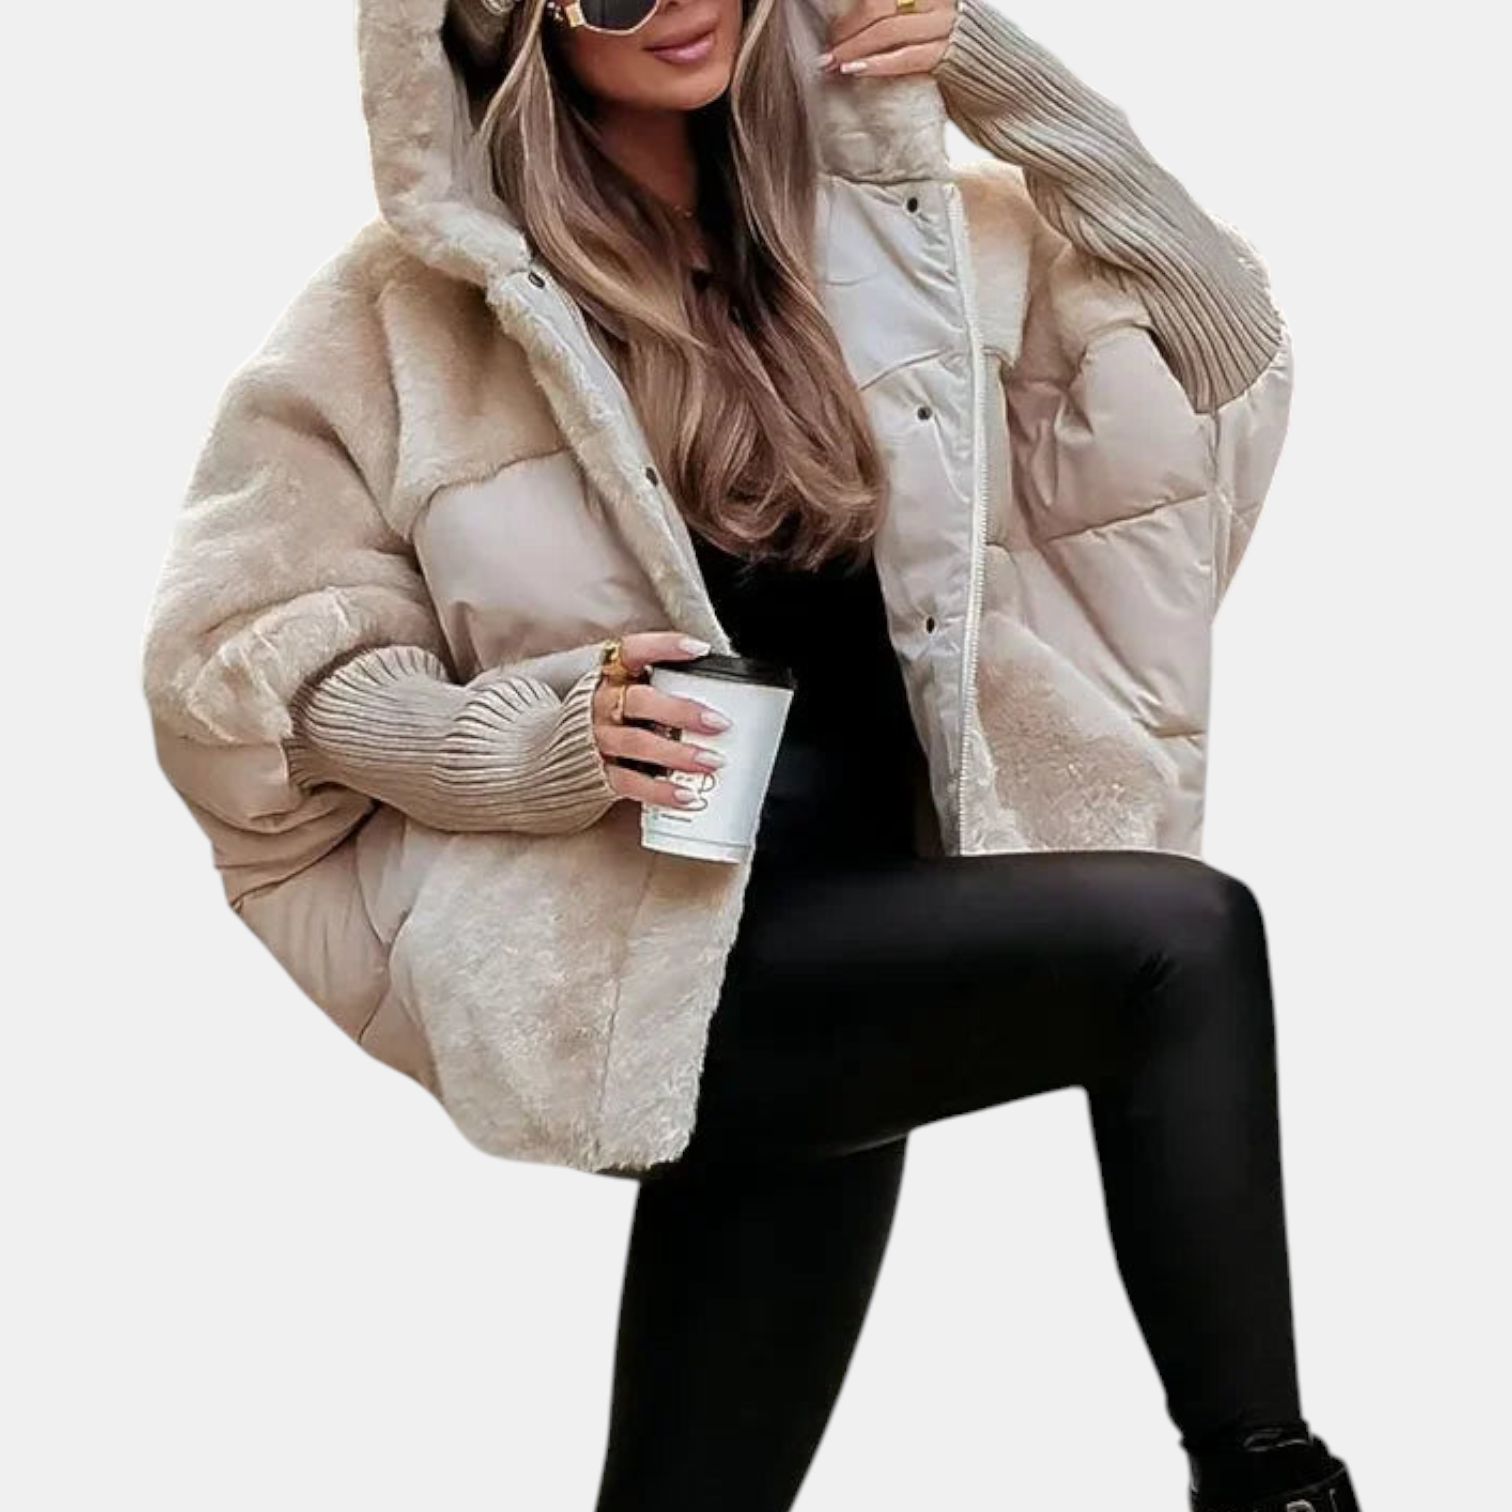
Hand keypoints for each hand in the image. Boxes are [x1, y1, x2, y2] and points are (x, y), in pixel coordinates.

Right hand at [590, 630, 733, 809]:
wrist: (556, 753)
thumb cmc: (611, 718)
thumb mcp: (627, 693)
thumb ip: (661, 688)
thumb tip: (719, 692)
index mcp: (612, 677)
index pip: (633, 651)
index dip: (663, 647)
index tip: (699, 649)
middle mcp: (603, 705)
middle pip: (640, 702)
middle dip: (682, 711)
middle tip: (719, 723)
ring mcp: (600, 740)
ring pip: (638, 743)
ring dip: (678, 754)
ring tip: (711, 761)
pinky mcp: (599, 774)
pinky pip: (632, 783)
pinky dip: (662, 792)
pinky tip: (688, 796)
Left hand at [816, 0, 957, 78]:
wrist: (1000, 73)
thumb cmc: (955, 48)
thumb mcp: (928, 19)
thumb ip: (899, 14)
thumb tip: (854, 25)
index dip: (855, 9)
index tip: (834, 26)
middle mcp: (939, 0)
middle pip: (880, 5)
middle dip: (848, 27)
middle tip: (828, 50)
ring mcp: (946, 24)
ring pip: (889, 30)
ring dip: (855, 48)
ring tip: (833, 63)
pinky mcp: (948, 55)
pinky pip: (907, 57)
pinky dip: (877, 64)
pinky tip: (855, 70)